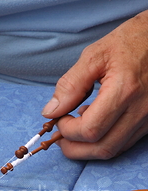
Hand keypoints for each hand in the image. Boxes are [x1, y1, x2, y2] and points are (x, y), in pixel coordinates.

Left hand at [42, 10, 147, 158]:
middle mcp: (140, 109)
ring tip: (74, 130)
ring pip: (114, 149)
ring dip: (89, 148)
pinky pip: (125, 142)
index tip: (58, 119)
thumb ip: (70, 85)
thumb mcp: (95, 55)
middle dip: (75, 148)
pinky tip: (95, 124)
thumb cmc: (132, 41)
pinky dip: (105, 141)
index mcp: (125, 90)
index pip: (90, 130)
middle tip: (60, 137)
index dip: (68, 130)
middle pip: (102, 148)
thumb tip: (51, 111)